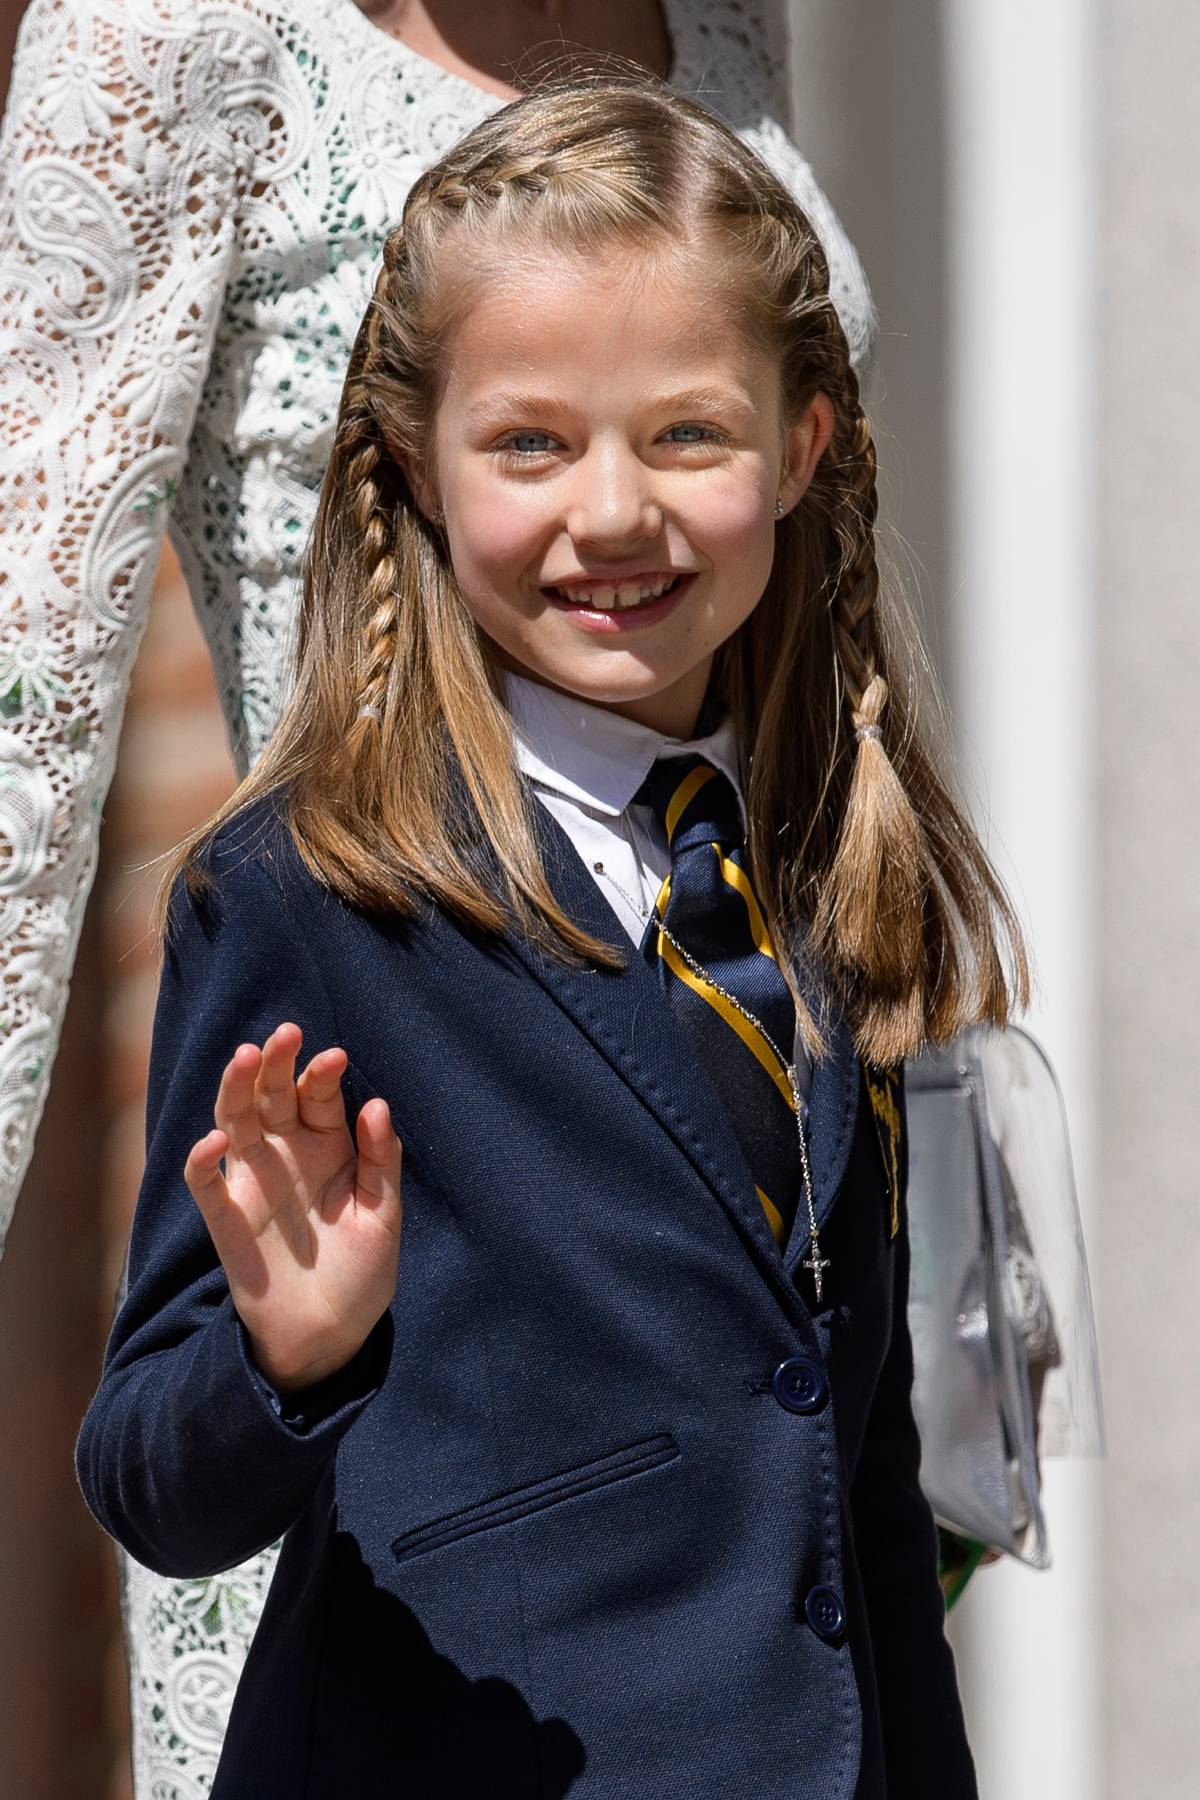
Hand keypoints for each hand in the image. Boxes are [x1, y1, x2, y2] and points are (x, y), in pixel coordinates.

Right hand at [184, 1022, 402, 1392]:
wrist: (328, 1337)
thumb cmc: (361, 1274)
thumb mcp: (383, 1217)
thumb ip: (379, 1162)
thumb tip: (376, 1104)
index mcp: (329, 1148)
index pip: (319, 1097)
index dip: (323, 1075)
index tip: (335, 1058)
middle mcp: (287, 1156)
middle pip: (274, 1096)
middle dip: (277, 1064)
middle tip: (285, 1034)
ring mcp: (253, 1184)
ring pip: (236, 1122)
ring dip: (236, 1089)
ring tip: (245, 1057)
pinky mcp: (226, 1220)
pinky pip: (206, 1184)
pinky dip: (203, 1159)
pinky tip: (215, 1140)